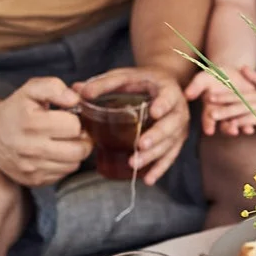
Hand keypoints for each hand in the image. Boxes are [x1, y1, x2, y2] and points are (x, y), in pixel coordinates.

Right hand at [0, 77, 91, 187]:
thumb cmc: (14, 109)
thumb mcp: (31, 89)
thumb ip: (55, 88)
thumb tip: (74, 100)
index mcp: (31, 123)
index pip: (74, 127)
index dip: (76, 119)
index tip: (68, 117)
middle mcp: (30, 149)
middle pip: (79, 150)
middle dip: (81, 139)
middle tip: (72, 132)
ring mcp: (31, 168)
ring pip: (74, 165)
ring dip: (74, 152)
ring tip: (63, 141)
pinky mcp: (32, 180)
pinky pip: (62, 175)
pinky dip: (63, 164)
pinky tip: (53, 152)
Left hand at [75, 66, 189, 185]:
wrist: (162, 86)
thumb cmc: (141, 81)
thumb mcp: (125, 76)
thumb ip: (103, 83)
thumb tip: (78, 91)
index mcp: (168, 90)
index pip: (169, 97)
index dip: (163, 104)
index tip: (154, 112)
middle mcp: (178, 110)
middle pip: (171, 125)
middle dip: (157, 136)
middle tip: (140, 145)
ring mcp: (178, 128)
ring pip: (170, 145)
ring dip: (153, 156)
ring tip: (134, 164)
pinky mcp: (174, 142)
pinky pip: (169, 157)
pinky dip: (158, 169)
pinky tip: (147, 179)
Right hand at [186, 64, 255, 136]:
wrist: (236, 72)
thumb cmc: (217, 76)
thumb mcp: (205, 77)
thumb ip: (196, 86)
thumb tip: (186, 94)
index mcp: (212, 109)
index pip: (208, 119)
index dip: (208, 124)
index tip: (209, 131)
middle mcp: (225, 116)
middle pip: (226, 125)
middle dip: (229, 129)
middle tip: (232, 131)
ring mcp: (239, 115)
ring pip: (241, 124)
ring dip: (245, 128)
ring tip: (248, 130)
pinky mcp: (252, 112)